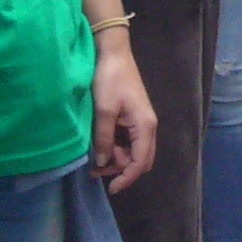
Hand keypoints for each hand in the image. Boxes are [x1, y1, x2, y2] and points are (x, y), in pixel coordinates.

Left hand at [89, 39, 157, 190]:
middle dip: (120, 169)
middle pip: (139, 160)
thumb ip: (104, 139)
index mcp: (145, 126)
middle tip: (95, 170)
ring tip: (94, 157)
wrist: (112, 53)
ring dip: (115, 158)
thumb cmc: (110, 79)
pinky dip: (114, 146)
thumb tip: (102, 164)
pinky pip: (127, 140)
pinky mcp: (132, 117)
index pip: (140, 162)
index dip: (126, 178)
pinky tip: (100, 144)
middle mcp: (147, 127)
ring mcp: (140, 122)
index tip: (110, 189)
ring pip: (132, 151)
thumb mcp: (104, 111)